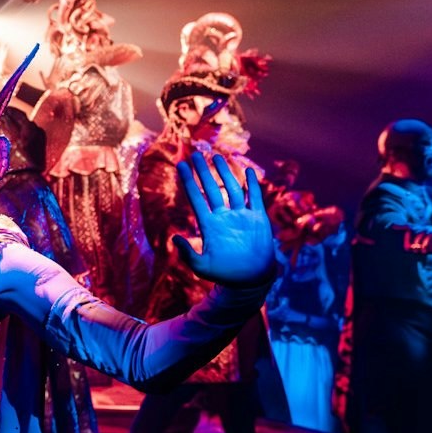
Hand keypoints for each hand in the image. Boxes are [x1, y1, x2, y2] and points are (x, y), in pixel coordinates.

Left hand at [174, 153, 275, 285]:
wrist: (250, 279)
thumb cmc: (225, 274)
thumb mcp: (201, 266)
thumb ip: (188, 253)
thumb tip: (174, 238)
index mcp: (209, 225)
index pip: (196, 197)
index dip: (188, 181)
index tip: (181, 165)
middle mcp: (223, 216)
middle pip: (211, 188)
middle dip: (203, 171)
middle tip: (195, 154)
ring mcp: (241, 215)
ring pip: (232, 188)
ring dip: (225, 172)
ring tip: (216, 157)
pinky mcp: (257, 218)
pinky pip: (254, 197)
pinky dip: (252, 184)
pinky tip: (248, 171)